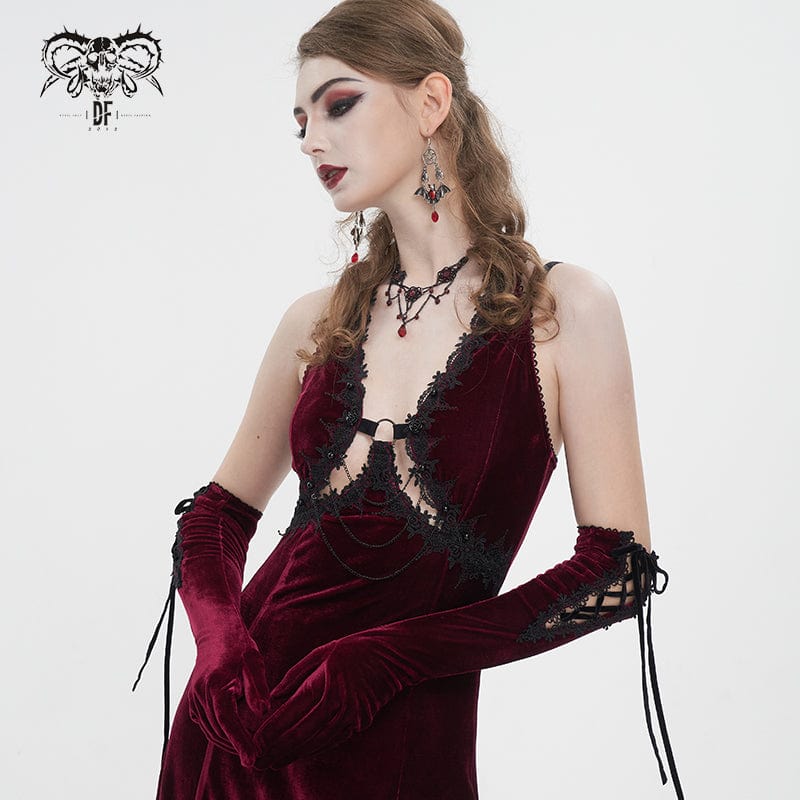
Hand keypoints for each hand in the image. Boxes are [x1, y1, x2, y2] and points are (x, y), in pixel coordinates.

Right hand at [187, 626, 269, 767]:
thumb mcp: (253, 661)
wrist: (216, 633)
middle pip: (219, 731)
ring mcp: (194, 701)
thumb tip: (263, 711)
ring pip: (212, 732)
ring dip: (230, 744)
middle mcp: (199, 695)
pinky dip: (223, 735)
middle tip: (260, 757)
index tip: (252, 758)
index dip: (240, 741)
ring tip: (253, 751)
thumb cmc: (238, 646)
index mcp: (214, 684)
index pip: (227, 720)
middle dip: (238, 746)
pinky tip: (239, 739)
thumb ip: (257, 687)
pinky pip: (208, 726)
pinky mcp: (195, 704)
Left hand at [253, 632, 407, 769]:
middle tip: (256, 762)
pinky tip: (297, 754)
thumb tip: (275, 695)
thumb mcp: (322, 652)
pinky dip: (312, 749)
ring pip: (314, 743)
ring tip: (271, 764)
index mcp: (324, 683)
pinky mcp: (359, 723)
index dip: (270, 730)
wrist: (393, 656)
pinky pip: (330, 741)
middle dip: (275, 750)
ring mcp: (350, 717)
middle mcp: (337, 704)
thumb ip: (296, 674)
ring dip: (291, 755)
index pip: (290, 713)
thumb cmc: (354, 648)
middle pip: (300, 735)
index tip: (253, 741)